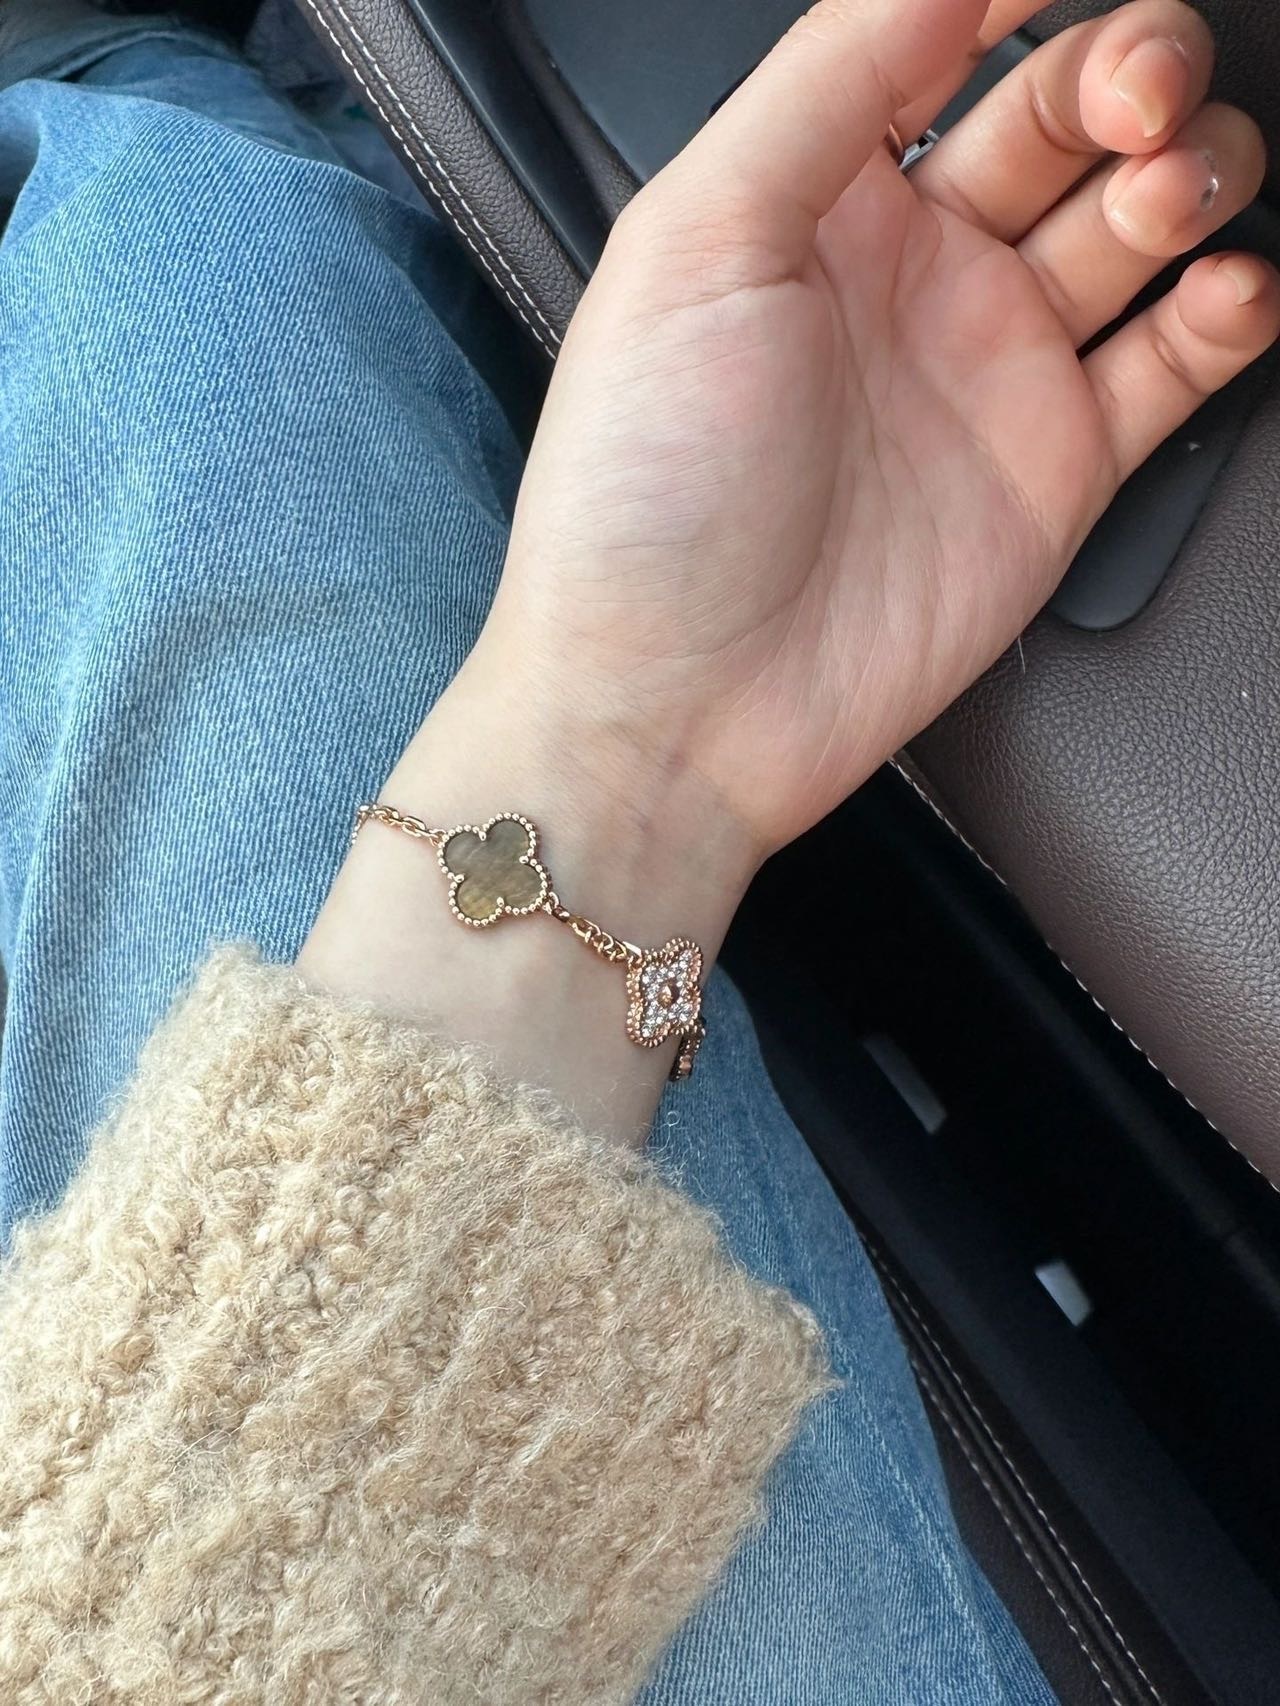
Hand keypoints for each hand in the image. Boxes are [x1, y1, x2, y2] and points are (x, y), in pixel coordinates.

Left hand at [477, 0, 1279, 861]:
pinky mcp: (1058, 468)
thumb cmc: (643, 495)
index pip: (944, 35)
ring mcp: (991, 367)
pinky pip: (1178, 361)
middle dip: (1129, 68)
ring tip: (1167, 195)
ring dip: (1190, 173)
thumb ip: (826, 85)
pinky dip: (1228, 311)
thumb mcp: (694, 243)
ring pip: (1143, 219)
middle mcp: (913, 271)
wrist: (680, 707)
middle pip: (1068, 109)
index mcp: (812, 199)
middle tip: (1137, 99)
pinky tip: (1222, 294)